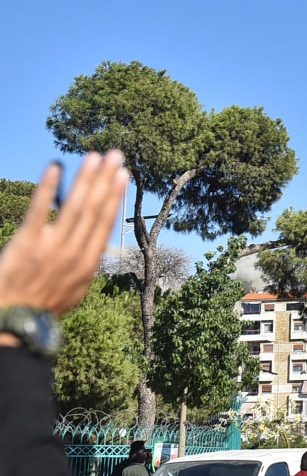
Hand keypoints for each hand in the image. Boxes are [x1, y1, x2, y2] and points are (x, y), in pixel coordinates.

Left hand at [0, 151, 125, 316]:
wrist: (16, 319)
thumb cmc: (44, 304)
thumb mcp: (76, 290)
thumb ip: (85, 265)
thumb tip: (95, 246)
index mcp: (89, 263)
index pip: (105, 222)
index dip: (114, 196)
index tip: (121, 175)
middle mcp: (75, 253)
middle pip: (94, 209)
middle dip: (105, 180)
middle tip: (114, 156)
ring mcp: (52, 247)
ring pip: (75, 206)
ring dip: (86, 179)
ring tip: (94, 157)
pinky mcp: (27, 243)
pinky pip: (40, 210)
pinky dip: (49, 188)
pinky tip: (55, 168)